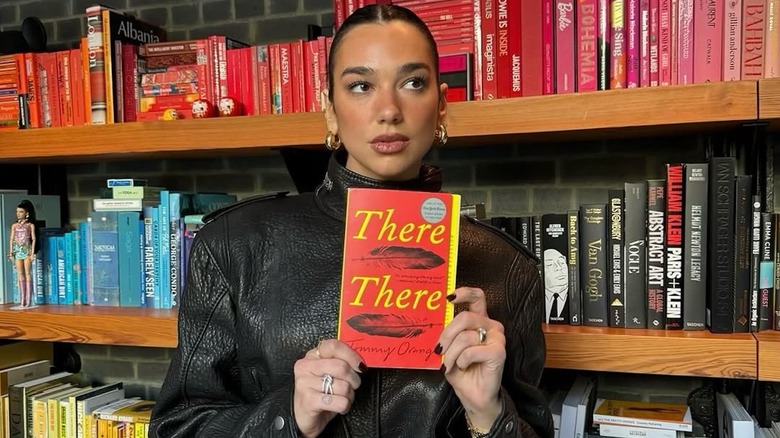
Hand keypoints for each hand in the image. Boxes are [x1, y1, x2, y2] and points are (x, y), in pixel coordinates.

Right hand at [293, 339, 365, 437]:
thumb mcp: (329, 374)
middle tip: (353, 385)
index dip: (351, 355)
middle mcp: (305, 367)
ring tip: (342, 398)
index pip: (334, 346)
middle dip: (354, 379)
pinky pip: (340, 402)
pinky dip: (345, 406)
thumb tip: (360, 362)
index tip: (360, 365)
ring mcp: (305, 383)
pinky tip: (338, 406)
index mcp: (312, 356)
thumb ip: (341, 362)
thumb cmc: (320, 394)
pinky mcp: (309, 401)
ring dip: (349, 395)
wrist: (303, 417)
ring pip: (343, 386)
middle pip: (341, 367)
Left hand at [436, 287, 504, 431]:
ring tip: (449, 364)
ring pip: (465, 336)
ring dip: (451, 354)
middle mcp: (489, 325)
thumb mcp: (449, 348)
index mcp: (479, 320)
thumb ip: (446, 333)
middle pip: (465, 317)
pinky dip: (462, 360)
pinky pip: (471, 350)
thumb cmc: (462, 371)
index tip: (449, 298)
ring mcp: (496, 338)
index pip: (477, 297)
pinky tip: (464, 366)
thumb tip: (432, 320)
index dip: (464, 292)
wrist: (474, 396)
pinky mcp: (499, 352)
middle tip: (439, 349)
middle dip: (446, 335)